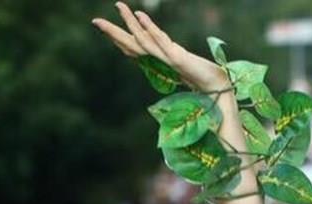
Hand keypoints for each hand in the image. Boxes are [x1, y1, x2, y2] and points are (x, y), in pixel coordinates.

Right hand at [92, 2, 228, 91]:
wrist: (216, 86)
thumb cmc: (200, 76)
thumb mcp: (181, 65)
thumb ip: (170, 58)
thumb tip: (165, 53)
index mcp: (156, 63)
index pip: (132, 50)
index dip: (117, 39)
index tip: (103, 27)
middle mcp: (158, 61)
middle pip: (130, 45)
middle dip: (112, 32)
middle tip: (95, 20)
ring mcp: (166, 60)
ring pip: (142, 39)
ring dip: (129, 22)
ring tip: (119, 6)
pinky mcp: (176, 58)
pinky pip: (160, 40)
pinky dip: (149, 27)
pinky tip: (140, 15)